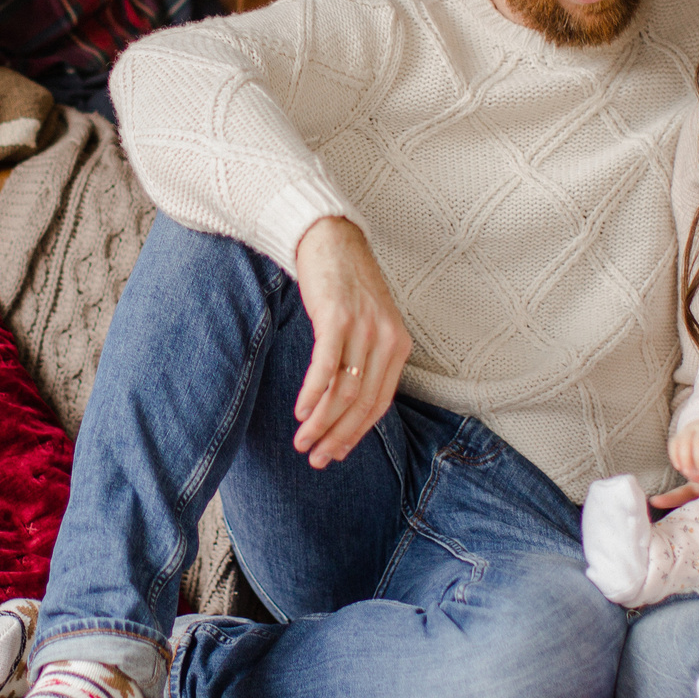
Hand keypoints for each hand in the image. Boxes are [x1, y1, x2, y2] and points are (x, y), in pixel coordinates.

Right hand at [291, 217, 411, 468]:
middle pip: (362, 404)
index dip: (357, 434)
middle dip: (338, 437)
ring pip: (344, 392)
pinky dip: (312, 395)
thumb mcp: (367, 324)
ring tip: (303, 443)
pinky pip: (326, 368)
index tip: (336, 454)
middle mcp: (386, 338)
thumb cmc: (345, 285)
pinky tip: (300, 412)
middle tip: (317, 459)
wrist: (330, 238)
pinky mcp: (337, 317)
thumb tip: (347, 406)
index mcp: (398, 345)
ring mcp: (363, 328)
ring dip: (321, 423)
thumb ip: (365, 360)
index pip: (380, 404)